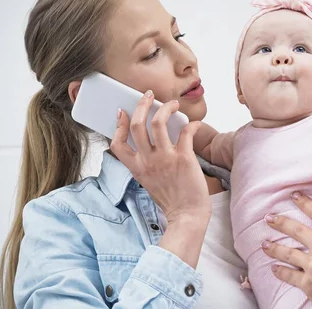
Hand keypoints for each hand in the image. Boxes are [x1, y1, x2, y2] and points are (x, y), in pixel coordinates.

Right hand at [110, 90, 210, 222]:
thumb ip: (145, 163)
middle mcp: (148, 161)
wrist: (187, 215)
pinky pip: (186, 132)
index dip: (118, 126)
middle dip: (142, 105)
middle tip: (148, 96)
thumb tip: (151, 141)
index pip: (117, 143)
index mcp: (137, 168)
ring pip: (159, 123)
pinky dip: (191, 125)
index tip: (122, 113)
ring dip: (167, 108)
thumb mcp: (148, 181)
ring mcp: (166, 159)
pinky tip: (193, 124)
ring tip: (173, 104)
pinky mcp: (184, 158)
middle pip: (138, 125)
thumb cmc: (171, 199)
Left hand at [261, 194, 311, 308]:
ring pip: (287, 252)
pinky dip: (279, 271)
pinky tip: (274, 268)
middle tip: (269, 218)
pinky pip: (288, 274)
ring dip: (273, 247)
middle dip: (280, 222)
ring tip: (264, 244)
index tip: (294, 196)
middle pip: (295, 230)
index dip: (304, 203)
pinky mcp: (307, 284)